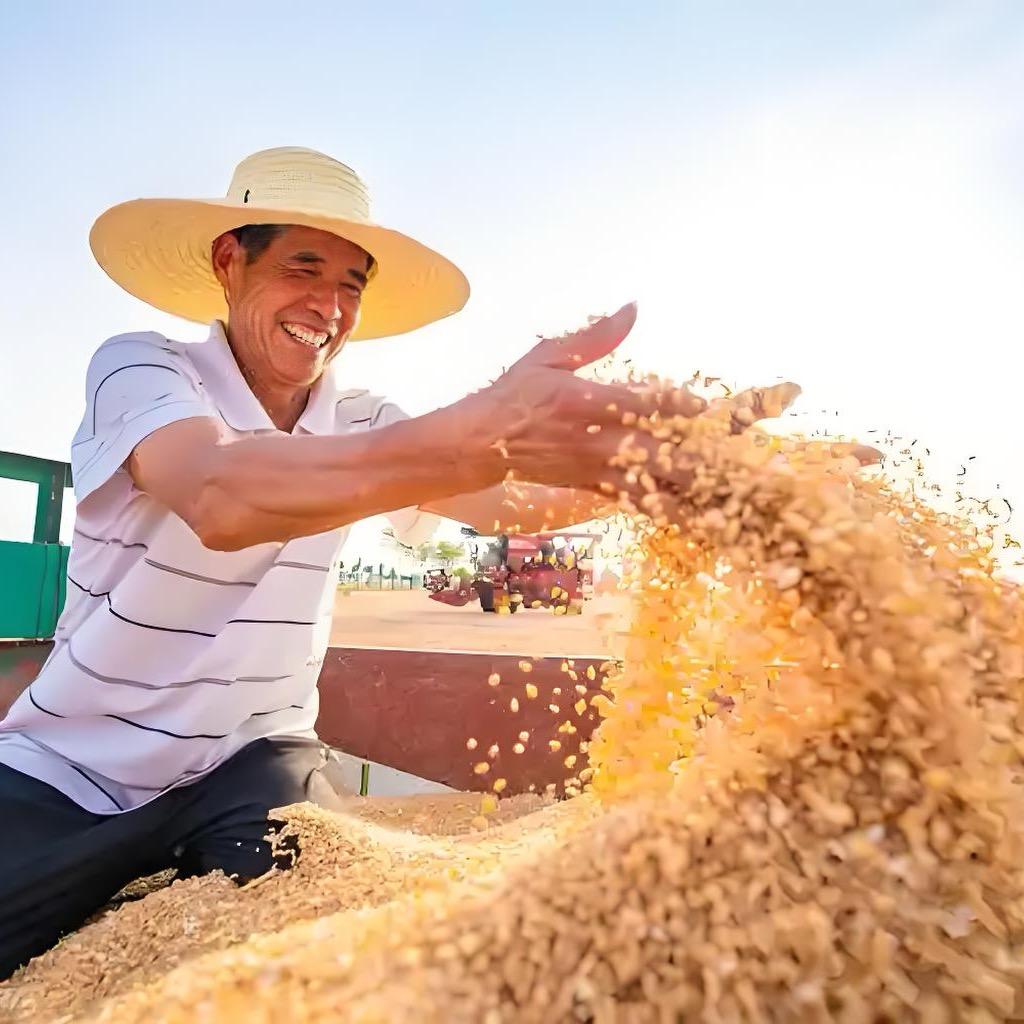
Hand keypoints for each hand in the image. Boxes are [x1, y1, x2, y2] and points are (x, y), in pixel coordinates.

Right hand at [478, 303, 801, 494]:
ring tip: (743, 502)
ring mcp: (600, 471)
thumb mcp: (548, 355)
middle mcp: (597, 442)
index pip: (643, 405)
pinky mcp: (598, 488)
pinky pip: (643, 504)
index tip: (714, 410)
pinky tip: (707, 522)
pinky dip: (676, 513)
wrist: (481, 446)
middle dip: (710, 457)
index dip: (681, 408)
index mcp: (585, 403)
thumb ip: (596, 337)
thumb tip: (634, 308)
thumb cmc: (514, 394)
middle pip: (663, 453)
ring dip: (701, 495)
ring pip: (659, 487)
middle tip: (751, 461)